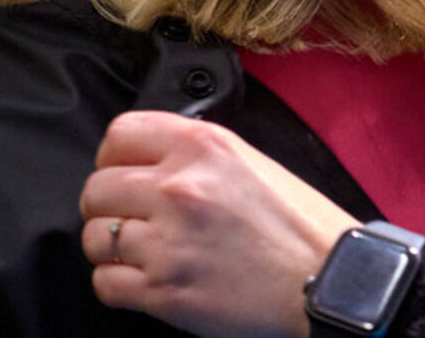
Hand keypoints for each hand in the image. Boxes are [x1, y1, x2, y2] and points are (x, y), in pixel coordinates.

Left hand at [80, 111, 360, 336]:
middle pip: (96, 189)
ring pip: (96, 237)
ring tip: (137, 252)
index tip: (119, 170)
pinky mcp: (164, 291)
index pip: (119, 134)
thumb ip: (197, 154)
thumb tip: (149, 161)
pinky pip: (105, 283)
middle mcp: (179, 187)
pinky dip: (116, 284)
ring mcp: (168, 241)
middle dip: (106, 205)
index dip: (112, 156)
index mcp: (203, 146)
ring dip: (110, 247)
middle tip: (128, 217)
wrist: (329, 280)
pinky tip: (141, 280)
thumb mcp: (251, 162)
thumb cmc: (299, 224)